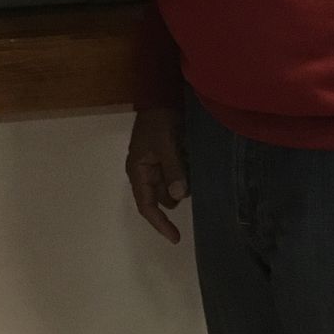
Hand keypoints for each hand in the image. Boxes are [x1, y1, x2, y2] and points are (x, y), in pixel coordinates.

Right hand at [125, 106, 188, 243]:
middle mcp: (144, 172)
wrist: (161, 96)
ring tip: (194, 170)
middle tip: (193, 184)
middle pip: (161, 198)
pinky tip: (195, 166)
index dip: (160, 224)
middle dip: (176, 196)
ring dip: (183, 184)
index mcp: (137, 171)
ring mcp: (156, 165)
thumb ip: (173, 169)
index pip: (146, 206)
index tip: (176, 238)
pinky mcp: (167, 158)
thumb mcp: (165, 145)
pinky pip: (177, 175)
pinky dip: (186, 175)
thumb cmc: (159, 121)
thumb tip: (179, 197)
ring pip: (171, 187)